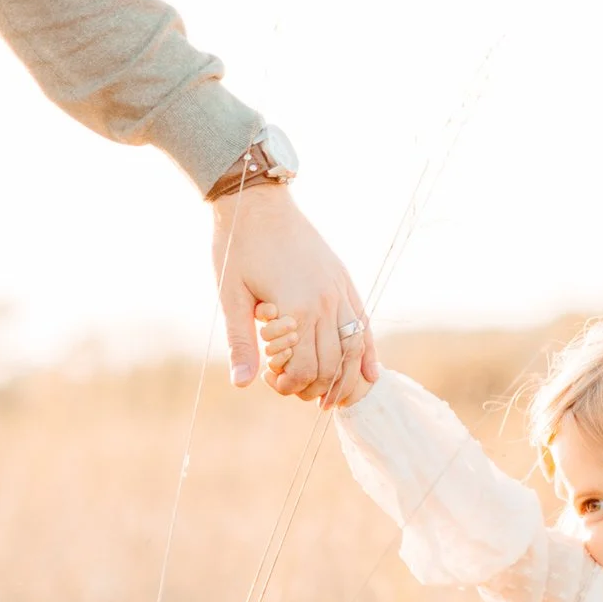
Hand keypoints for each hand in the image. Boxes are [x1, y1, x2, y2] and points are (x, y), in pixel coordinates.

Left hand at [211, 187, 373, 405]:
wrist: (256, 202)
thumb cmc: (237, 248)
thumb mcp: (231, 297)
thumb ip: (241, 342)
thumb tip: (242, 384)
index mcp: (296, 309)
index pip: (303, 369)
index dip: (288, 385)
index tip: (270, 382)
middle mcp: (326, 303)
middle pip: (331, 365)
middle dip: (314, 387)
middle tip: (294, 389)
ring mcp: (339, 291)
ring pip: (354, 349)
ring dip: (347, 380)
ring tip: (336, 399)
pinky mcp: (344, 281)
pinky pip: (364, 323)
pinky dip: (368, 352)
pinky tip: (371, 373)